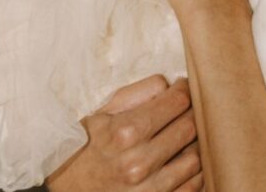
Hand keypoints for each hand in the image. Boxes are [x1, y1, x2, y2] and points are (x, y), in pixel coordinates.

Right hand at [47, 75, 201, 191]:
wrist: (69, 186)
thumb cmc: (87, 144)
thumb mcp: (103, 111)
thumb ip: (138, 92)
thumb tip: (171, 84)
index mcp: (125, 132)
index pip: (177, 101)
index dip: (184, 89)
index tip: (182, 88)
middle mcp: (138, 162)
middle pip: (190, 127)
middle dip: (191, 113)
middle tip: (185, 110)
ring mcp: (149, 189)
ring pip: (196, 158)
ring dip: (194, 143)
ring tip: (182, 137)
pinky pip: (193, 187)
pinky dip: (194, 172)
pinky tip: (181, 161)